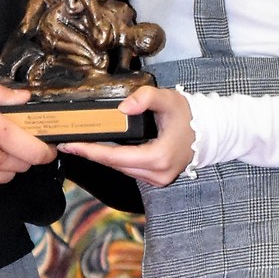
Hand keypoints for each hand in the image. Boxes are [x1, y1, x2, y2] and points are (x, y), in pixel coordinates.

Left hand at [58, 85, 195, 186]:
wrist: (210, 130)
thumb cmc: (188, 114)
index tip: (70, 145)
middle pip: (116, 165)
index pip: (115, 157)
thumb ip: (145, 98)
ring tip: (80, 144)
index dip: (90, 151)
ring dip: (102, 157)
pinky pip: (130, 169)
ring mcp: (158, 179)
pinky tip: (102, 148)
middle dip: (91, 153)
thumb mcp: (168, 99)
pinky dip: (115, 159)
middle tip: (68, 142)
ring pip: (122, 169)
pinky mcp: (158, 178)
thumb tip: (122, 107)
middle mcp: (157, 174)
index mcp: (158, 157)